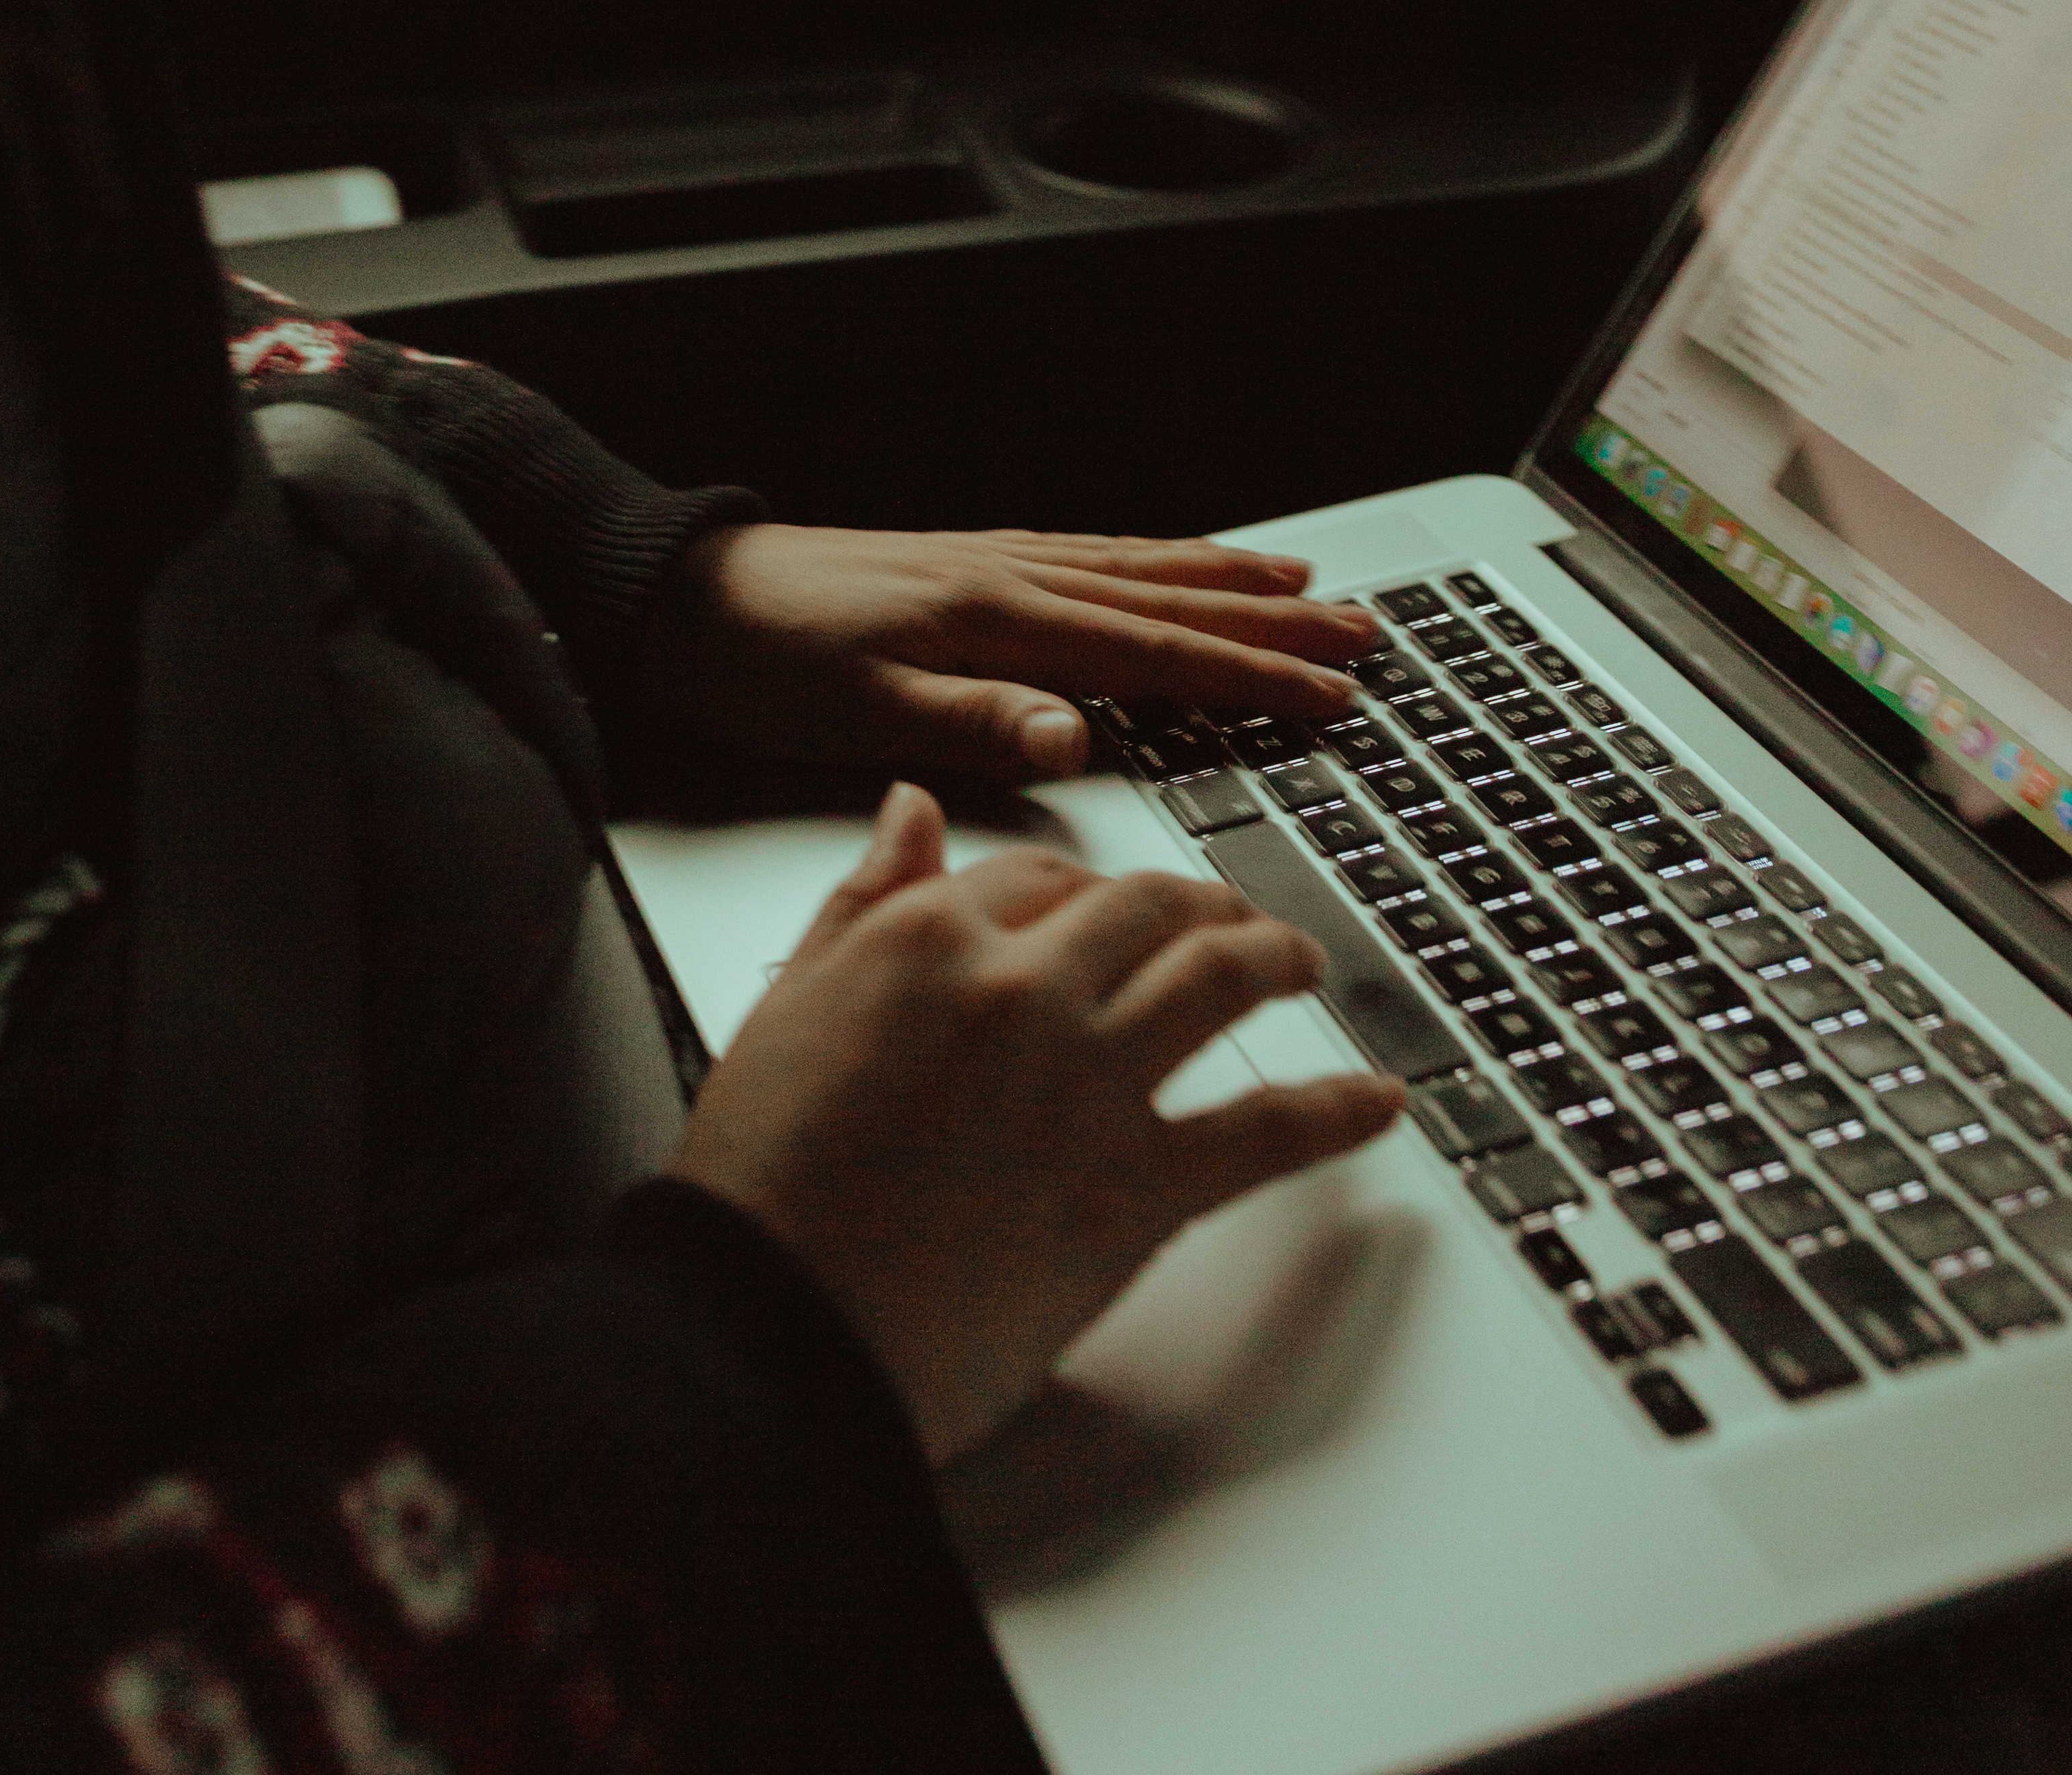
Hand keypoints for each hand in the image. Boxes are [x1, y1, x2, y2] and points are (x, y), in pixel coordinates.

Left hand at [632, 518, 1378, 783]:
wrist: (682, 597)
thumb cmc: (759, 664)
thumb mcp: (851, 713)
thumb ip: (968, 724)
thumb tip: (1073, 737)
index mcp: (997, 622)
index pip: (1155, 655)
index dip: (1251, 679)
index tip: (1330, 698)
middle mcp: (1010, 579)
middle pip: (1171, 600)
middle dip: (1275, 622)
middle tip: (1364, 637)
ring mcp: (994, 564)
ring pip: (1142, 568)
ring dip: (1229, 577)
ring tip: (1306, 583)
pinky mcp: (969, 565)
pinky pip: (1094, 555)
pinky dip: (1157, 556)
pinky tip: (1176, 561)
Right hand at [673, 784, 1402, 1463]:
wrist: (773, 1328)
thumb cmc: (761, 1189)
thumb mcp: (785, 1007)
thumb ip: (861, 901)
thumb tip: (907, 808)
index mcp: (927, 937)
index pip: (1040, 874)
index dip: (1087, 884)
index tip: (1107, 901)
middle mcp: (1021, 986)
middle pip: (1144, 907)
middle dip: (1199, 905)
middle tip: (1229, 918)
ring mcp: (1087, 1081)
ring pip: (1216, 979)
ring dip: (1276, 958)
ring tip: (1304, 963)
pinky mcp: (1133, 1188)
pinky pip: (1264, 1131)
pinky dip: (1335, 1112)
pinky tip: (1376, 1101)